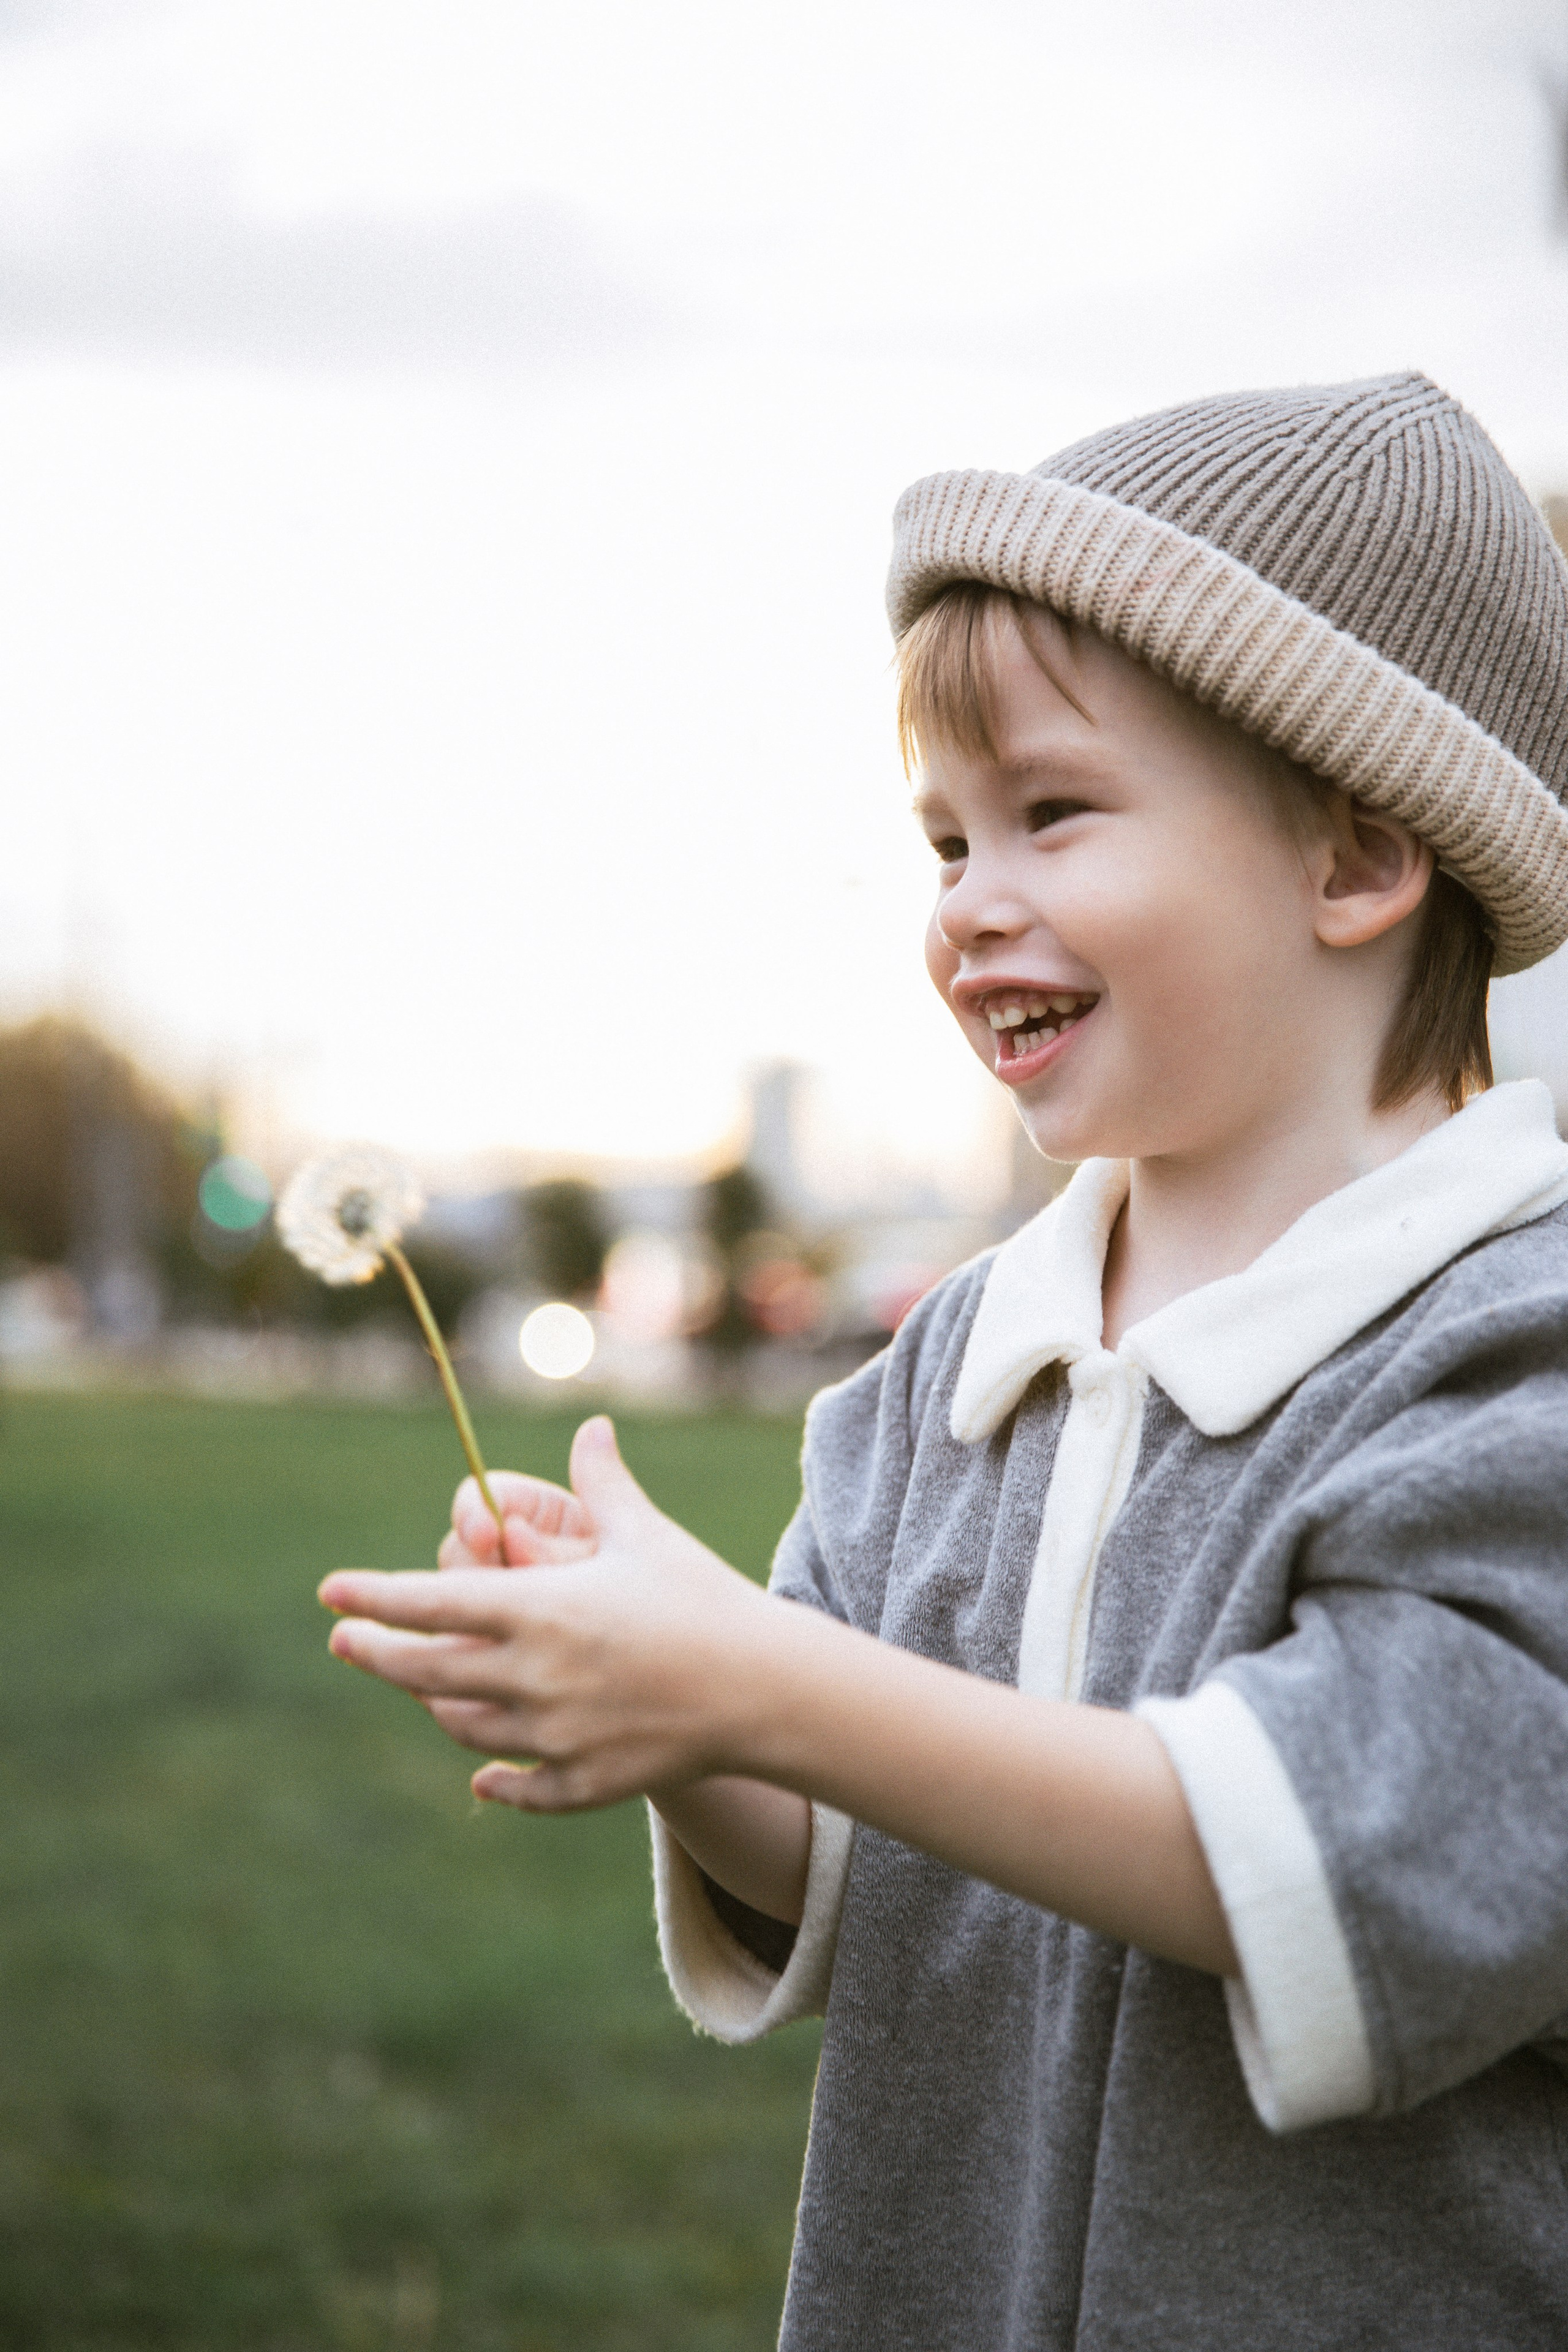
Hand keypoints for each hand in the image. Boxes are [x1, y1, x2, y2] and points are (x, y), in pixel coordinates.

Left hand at [319, 1416, 773, 1812]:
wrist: (764, 1686)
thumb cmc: (701, 1596)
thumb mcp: (644, 1533)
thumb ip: (601, 1483)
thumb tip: (591, 1426)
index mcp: (540, 1608)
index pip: (431, 1601)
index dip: (373, 1597)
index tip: (332, 1593)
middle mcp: (534, 1675)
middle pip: (425, 1671)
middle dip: (376, 1654)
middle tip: (345, 1642)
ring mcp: (555, 1734)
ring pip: (464, 1728)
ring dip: (436, 1707)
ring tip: (422, 1690)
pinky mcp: (584, 1781)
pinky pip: (519, 1785)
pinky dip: (495, 1777)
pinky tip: (479, 1771)